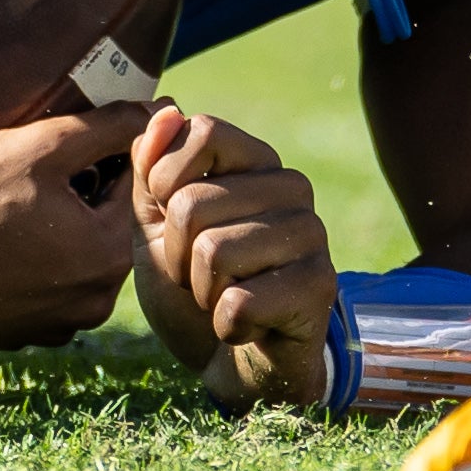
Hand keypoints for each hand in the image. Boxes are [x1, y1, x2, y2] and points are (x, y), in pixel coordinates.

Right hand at [0, 103, 147, 345]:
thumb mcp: (40, 146)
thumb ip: (107, 128)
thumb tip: (162, 110)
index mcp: (110, 256)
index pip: (130, 189)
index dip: (100, 157)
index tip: (62, 145)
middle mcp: (94, 303)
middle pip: (103, 230)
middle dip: (80, 198)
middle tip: (28, 173)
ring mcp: (56, 327)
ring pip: (73, 264)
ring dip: (56, 235)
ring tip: (7, 207)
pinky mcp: (19, 338)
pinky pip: (42, 294)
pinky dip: (29, 269)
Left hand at [129, 104, 335, 409]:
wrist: (229, 361)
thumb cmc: (191, 284)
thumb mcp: (153, 223)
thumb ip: (150, 169)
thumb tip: (167, 109)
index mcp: (254, 160)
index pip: (202, 131)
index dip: (164, 182)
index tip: (170, 220)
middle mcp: (292, 187)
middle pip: (194, 202)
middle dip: (175, 254)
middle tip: (198, 275)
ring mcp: (312, 236)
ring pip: (213, 252)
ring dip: (200, 291)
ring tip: (222, 296)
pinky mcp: (320, 287)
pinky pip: (239, 301)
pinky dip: (225, 324)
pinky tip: (246, 325)